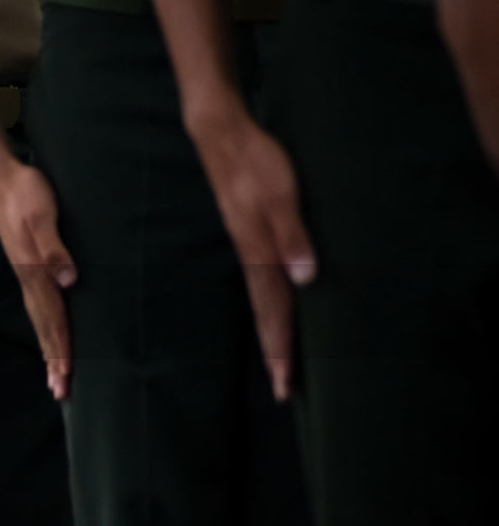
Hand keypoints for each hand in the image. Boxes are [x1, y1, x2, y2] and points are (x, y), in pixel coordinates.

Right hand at [0, 155, 76, 399]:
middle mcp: (29, 278)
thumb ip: (54, 247)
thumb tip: (69, 280)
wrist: (0, 175)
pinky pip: (38, 305)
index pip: (53, 317)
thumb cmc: (25, 191)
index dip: (61, 347)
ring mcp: (26, 273)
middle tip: (61, 392)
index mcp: (34, 271)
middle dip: (54, 360)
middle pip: (45, 327)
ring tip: (55, 375)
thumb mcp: (43, 214)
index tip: (66, 376)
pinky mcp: (27, 264)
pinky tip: (49, 332)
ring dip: (49, 348)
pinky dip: (45, 326)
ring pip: (40, 319)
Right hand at [188, 108, 316, 400]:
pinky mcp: (248, 234)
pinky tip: (275, 306)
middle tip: (282, 390)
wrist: (221, 135)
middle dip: (275, 352)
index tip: (283, 384)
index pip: (271, 310)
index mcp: (258, 251)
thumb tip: (305, 278)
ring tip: (279, 360)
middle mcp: (250, 255)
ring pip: (263, 299)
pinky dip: (268, 305)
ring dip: (272, 332)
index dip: (279, 347)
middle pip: (265, 313)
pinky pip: (260, 281)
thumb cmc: (255, 161)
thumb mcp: (281, 194)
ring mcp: (247, 246)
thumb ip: (291, 235)